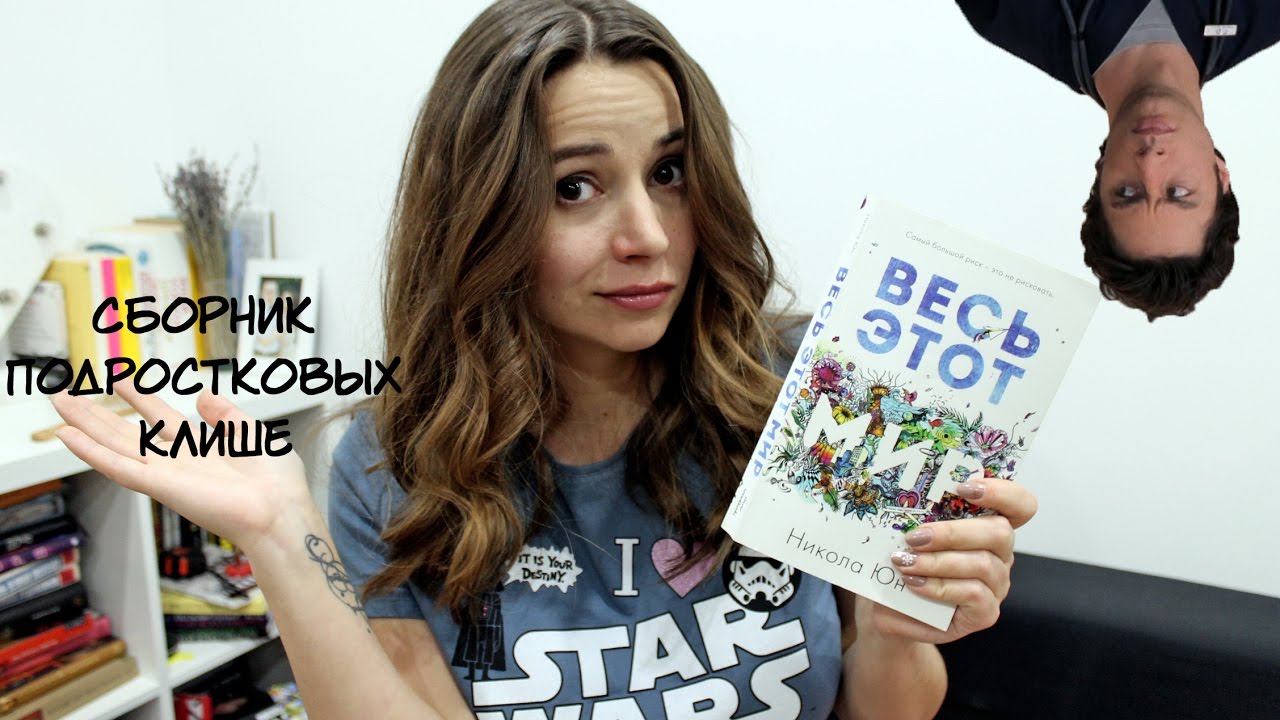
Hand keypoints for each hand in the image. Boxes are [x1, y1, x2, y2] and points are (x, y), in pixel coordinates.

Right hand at [50, 382, 313, 549]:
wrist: (279, 510)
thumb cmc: (275, 482)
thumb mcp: (251, 434)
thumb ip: (225, 415)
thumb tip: (202, 395)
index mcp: (201, 449)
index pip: (161, 418)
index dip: (139, 398)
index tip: (120, 380)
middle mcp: (178, 462)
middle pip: (126, 433)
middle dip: (96, 414)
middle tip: (66, 394)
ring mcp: (165, 474)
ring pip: (114, 446)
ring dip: (85, 426)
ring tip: (59, 404)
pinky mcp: (159, 487)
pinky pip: (118, 468)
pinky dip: (92, 452)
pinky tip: (69, 436)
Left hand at [856, 478, 1036, 644]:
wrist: (888, 609)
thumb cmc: (900, 564)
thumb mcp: (905, 534)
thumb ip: (914, 514)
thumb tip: (899, 493)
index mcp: (988, 525)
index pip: (1019, 504)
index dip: (1001, 492)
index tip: (962, 487)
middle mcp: (999, 554)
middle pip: (999, 532)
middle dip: (953, 532)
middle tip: (915, 537)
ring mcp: (996, 585)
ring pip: (983, 564)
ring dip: (938, 561)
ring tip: (904, 562)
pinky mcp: (985, 613)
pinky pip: (973, 594)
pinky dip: (939, 587)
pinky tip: (914, 583)